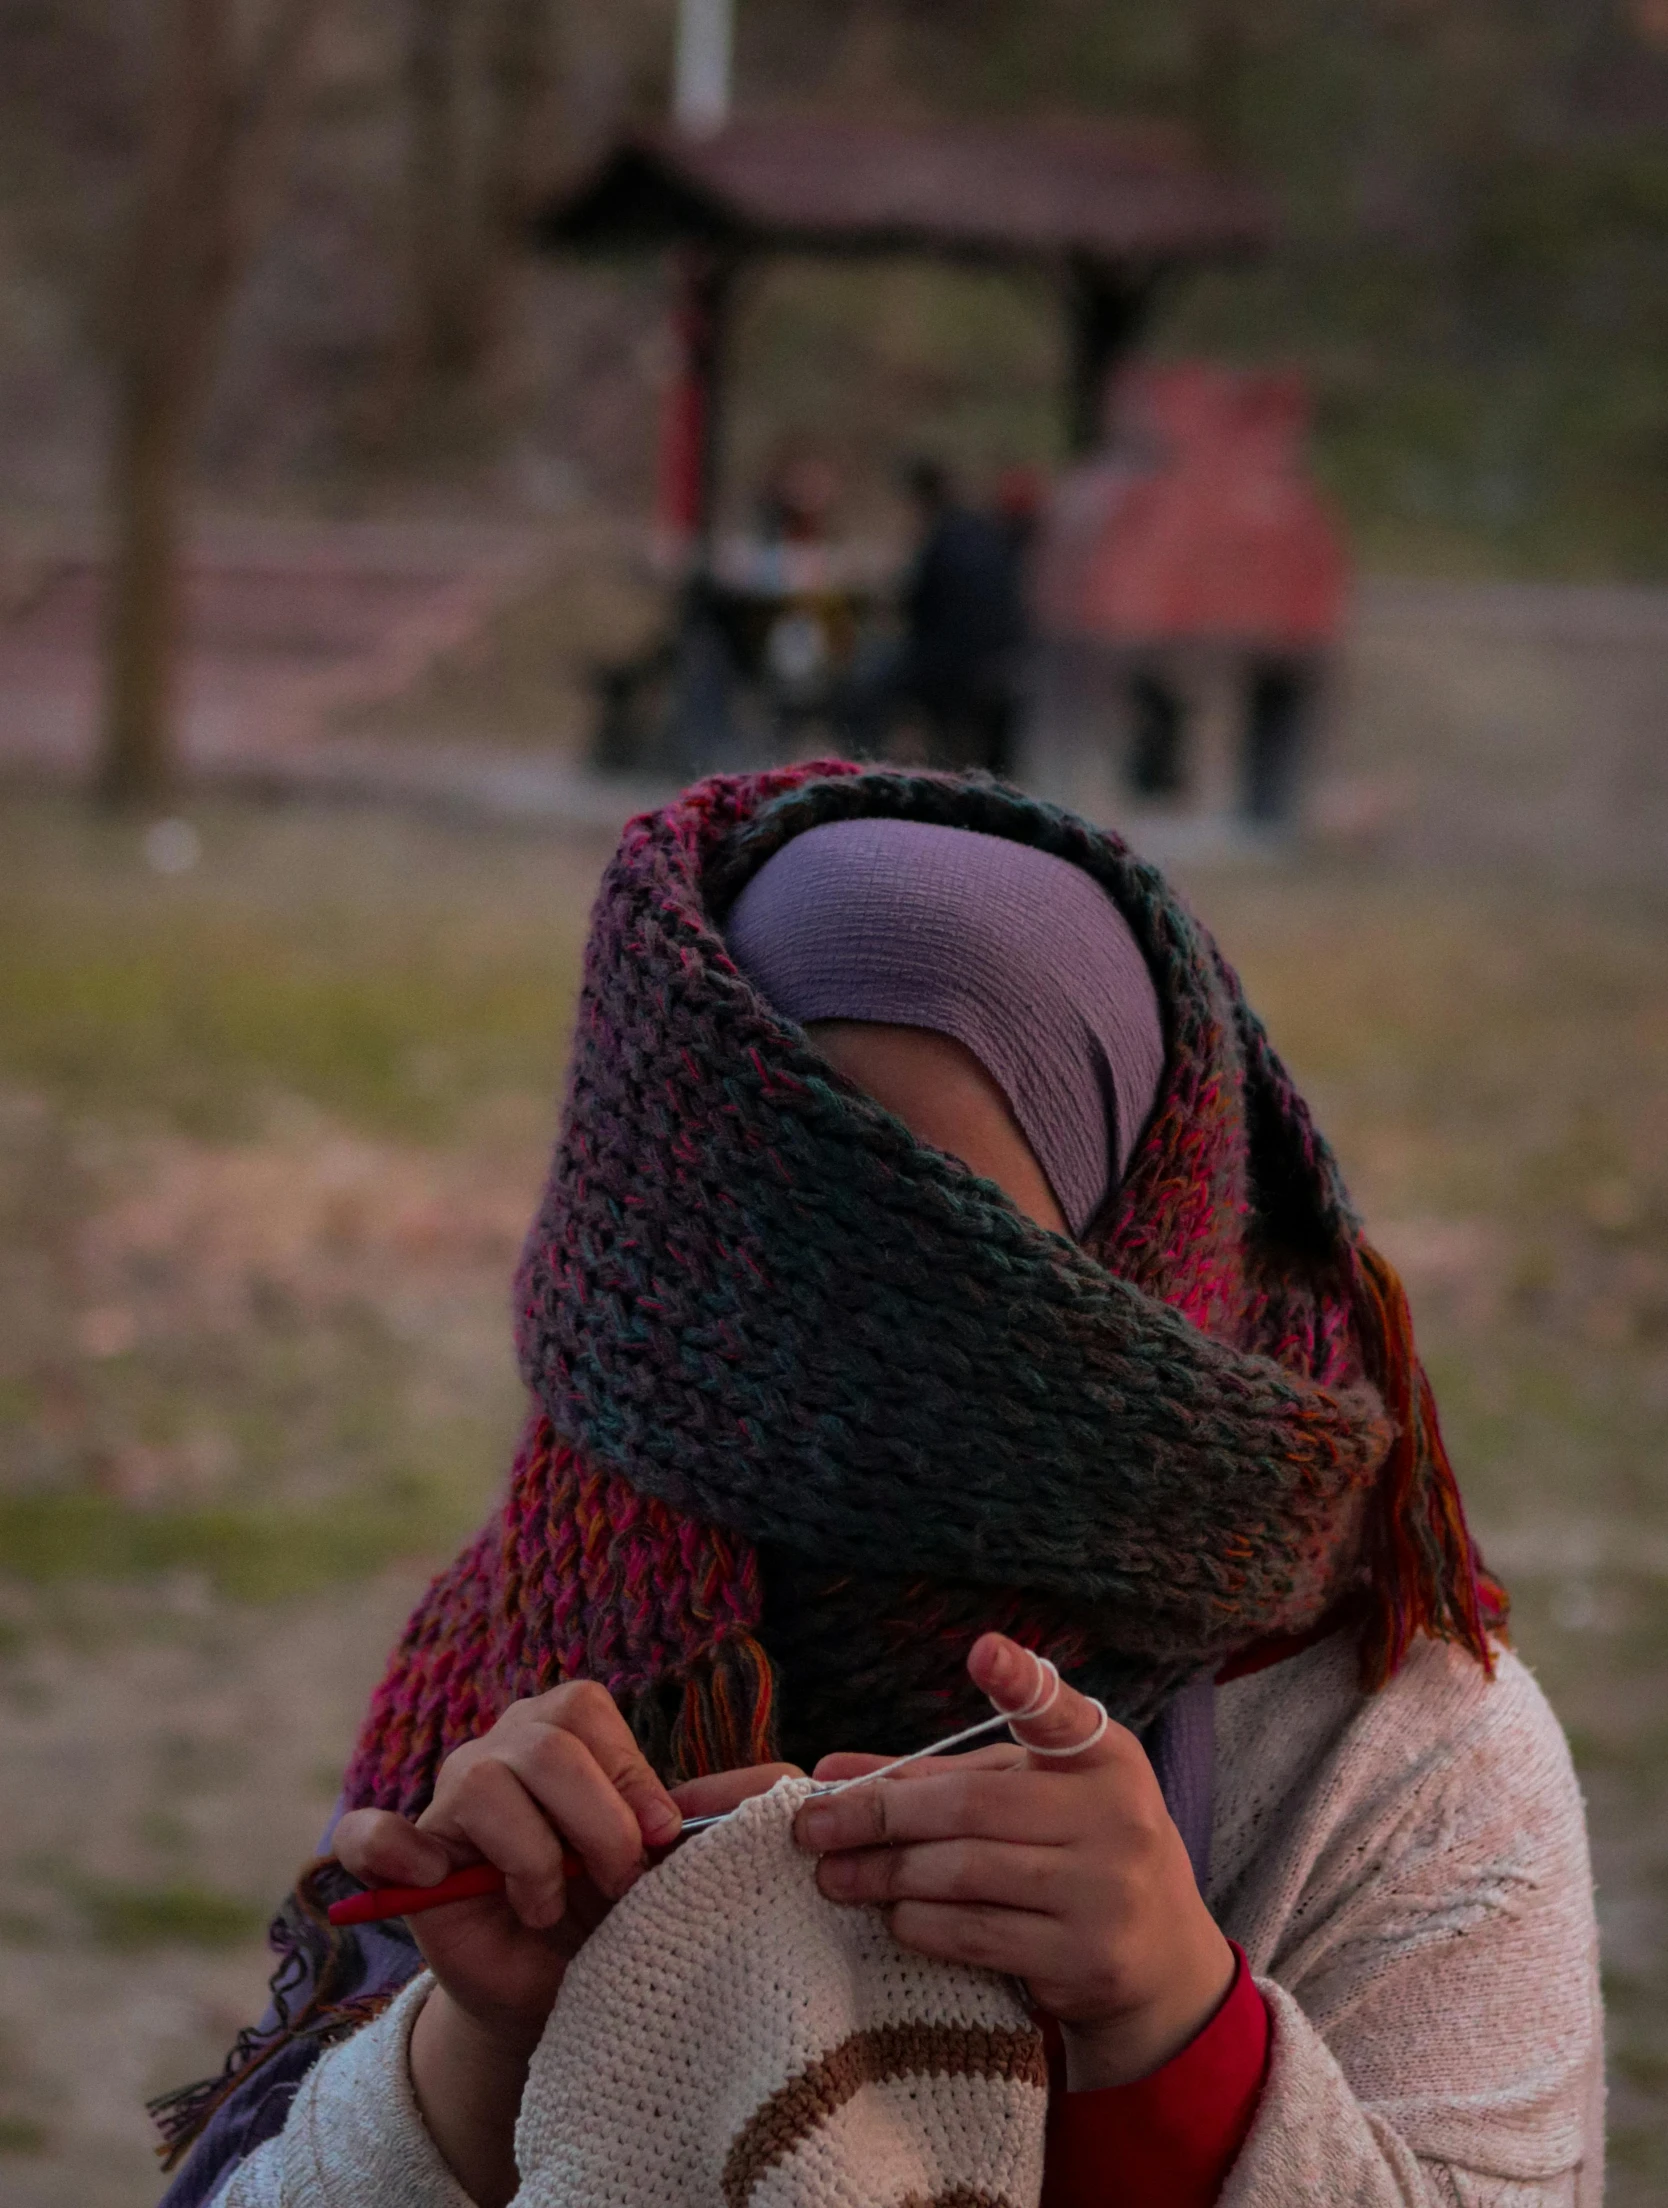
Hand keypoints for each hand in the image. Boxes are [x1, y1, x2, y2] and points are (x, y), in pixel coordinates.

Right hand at [333, 1680, 797, 2206]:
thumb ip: (721, 1813)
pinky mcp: (407, 1862)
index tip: (657, 1843)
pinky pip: (375, 1832)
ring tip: (551, 1906)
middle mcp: (499, 1751)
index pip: (583, 1711)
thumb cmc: (620, 1917)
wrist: (560, 2000)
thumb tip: (793, 1777)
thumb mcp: (673, 1865)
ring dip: (532, 1855)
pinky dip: (395, 1848)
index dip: (625, 1775)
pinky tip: (432, 1876)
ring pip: (480, 1781)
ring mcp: (445, 1801)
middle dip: (593, 1820)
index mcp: (563, 1734)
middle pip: (537, 1742)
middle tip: (616, 1884)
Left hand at [792, 1632, 1233, 2091]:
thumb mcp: (1027, 1794)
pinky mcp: (1086, 1958)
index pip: (1060, 1713)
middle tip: (811, 1825)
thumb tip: (828, 1771)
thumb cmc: (1076, 1851)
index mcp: (1105, 1757)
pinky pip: (978, 1935)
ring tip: (833, 1875)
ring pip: (965, 1875)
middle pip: (972, 1808)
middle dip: (880, 1816)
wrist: (1163, 1960)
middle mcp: (1116, 1817)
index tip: (983, 1650)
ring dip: (886, 1876)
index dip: (1021, 1682)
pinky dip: (921, 1924)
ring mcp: (1105, 1892)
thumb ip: (936, 1777)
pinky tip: (891, 1916)